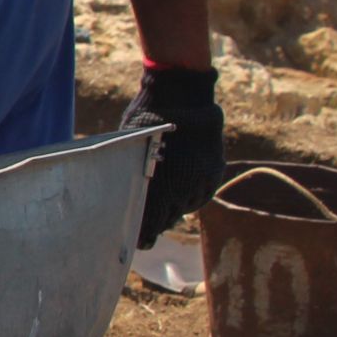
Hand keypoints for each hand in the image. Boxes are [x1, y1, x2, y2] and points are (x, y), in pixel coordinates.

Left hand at [120, 66, 224, 248]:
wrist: (182, 95)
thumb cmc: (146, 118)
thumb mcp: (130, 147)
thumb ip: (132, 173)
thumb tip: (121, 194)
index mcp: (162, 185)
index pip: (152, 221)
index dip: (143, 233)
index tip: (136, 242)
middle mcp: (185, 188)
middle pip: (169, 217)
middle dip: (156, 221)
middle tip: (145, 228)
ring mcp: (203, 180)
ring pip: (186, 207)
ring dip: (173, 208)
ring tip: (160, 209)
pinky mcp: (215, 171)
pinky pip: (201, 194)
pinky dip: (189, 196)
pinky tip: (178, 194)